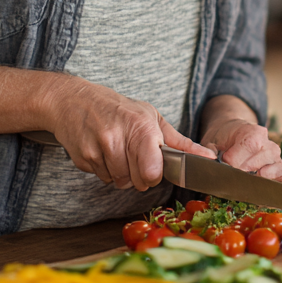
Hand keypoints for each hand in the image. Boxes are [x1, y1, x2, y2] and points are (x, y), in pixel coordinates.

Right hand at [43, 77, 214, 190]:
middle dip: (137, 175)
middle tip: (132, 155)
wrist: (72, 100)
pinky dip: (104, 169)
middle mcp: (117, 138)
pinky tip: (101, 149)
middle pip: (135, 182)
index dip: (154, 174)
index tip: (152, 165)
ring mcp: (98, 149)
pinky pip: (101, 177)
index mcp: (141, 128)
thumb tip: (209, 158)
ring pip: (118, 182)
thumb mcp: (151, 117)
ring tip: (116, 149)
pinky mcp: (82, 158)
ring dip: (120, 173)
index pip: (152, 173)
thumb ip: (180, 142)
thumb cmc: (118, 108)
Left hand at [199, 97, 281, 182]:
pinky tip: (262, 185)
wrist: (232, 133)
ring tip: (245, 181)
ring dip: (259, 177)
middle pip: (261, 158)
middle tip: (232, 176)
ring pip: (275, 165)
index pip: (248, 145)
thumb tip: (211, 159)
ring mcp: (275, 154)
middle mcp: (267, 141)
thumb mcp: (211, 142)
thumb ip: (208, 151)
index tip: (225, 164)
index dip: (234, 160)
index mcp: (251, 131)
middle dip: (244, 172)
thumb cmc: (222, 139)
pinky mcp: (280, 165)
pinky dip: (277, 179)